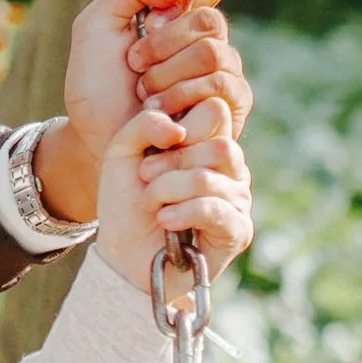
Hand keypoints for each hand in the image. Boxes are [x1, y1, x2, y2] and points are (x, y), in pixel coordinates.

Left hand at [44, 0, 252, 225]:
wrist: (97, 137)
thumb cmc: (96, 84)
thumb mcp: (96, 24)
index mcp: (181, 13)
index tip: (151, 18)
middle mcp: (208, 39)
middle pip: (209, 20)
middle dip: (161, 44)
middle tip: (134, 63)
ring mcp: (224, 71)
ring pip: (213, 54)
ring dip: (166, 75)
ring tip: (143, 94)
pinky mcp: (232, 106)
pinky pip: (221, 86)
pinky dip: (180, 97)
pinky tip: (158, 112)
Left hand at [93, 96, 253, 295]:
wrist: (122, 253)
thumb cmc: (126, 200)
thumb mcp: (122, 151)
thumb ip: (145, 123)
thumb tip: (178, 130)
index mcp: (209, 141)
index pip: (216, 109)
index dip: (181, 123)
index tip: (149, 146)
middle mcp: (231, 167)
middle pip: (219, 146)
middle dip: (171, 163)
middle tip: (145, 177)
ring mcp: (238, 198)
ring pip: (209, 179)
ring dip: (167, 191)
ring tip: (151, 204)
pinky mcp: (239, 230)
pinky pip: (214, 210)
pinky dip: (182, 213)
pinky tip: (165, 220)